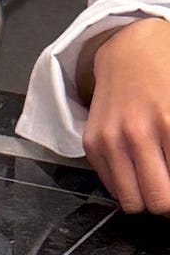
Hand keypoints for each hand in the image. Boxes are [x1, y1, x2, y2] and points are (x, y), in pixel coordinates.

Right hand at [80, 18, 169, 214]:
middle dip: (167, 202)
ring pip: (131, 202)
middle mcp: (139, 134)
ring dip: (146, 198)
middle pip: (158, 202)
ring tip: (155, 184)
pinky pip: (111, 187)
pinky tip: (135, 166)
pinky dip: (126, 184)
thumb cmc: (167, 76)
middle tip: (169, 193)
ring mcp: (111, 140)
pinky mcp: (92, 143)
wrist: (130, 52)